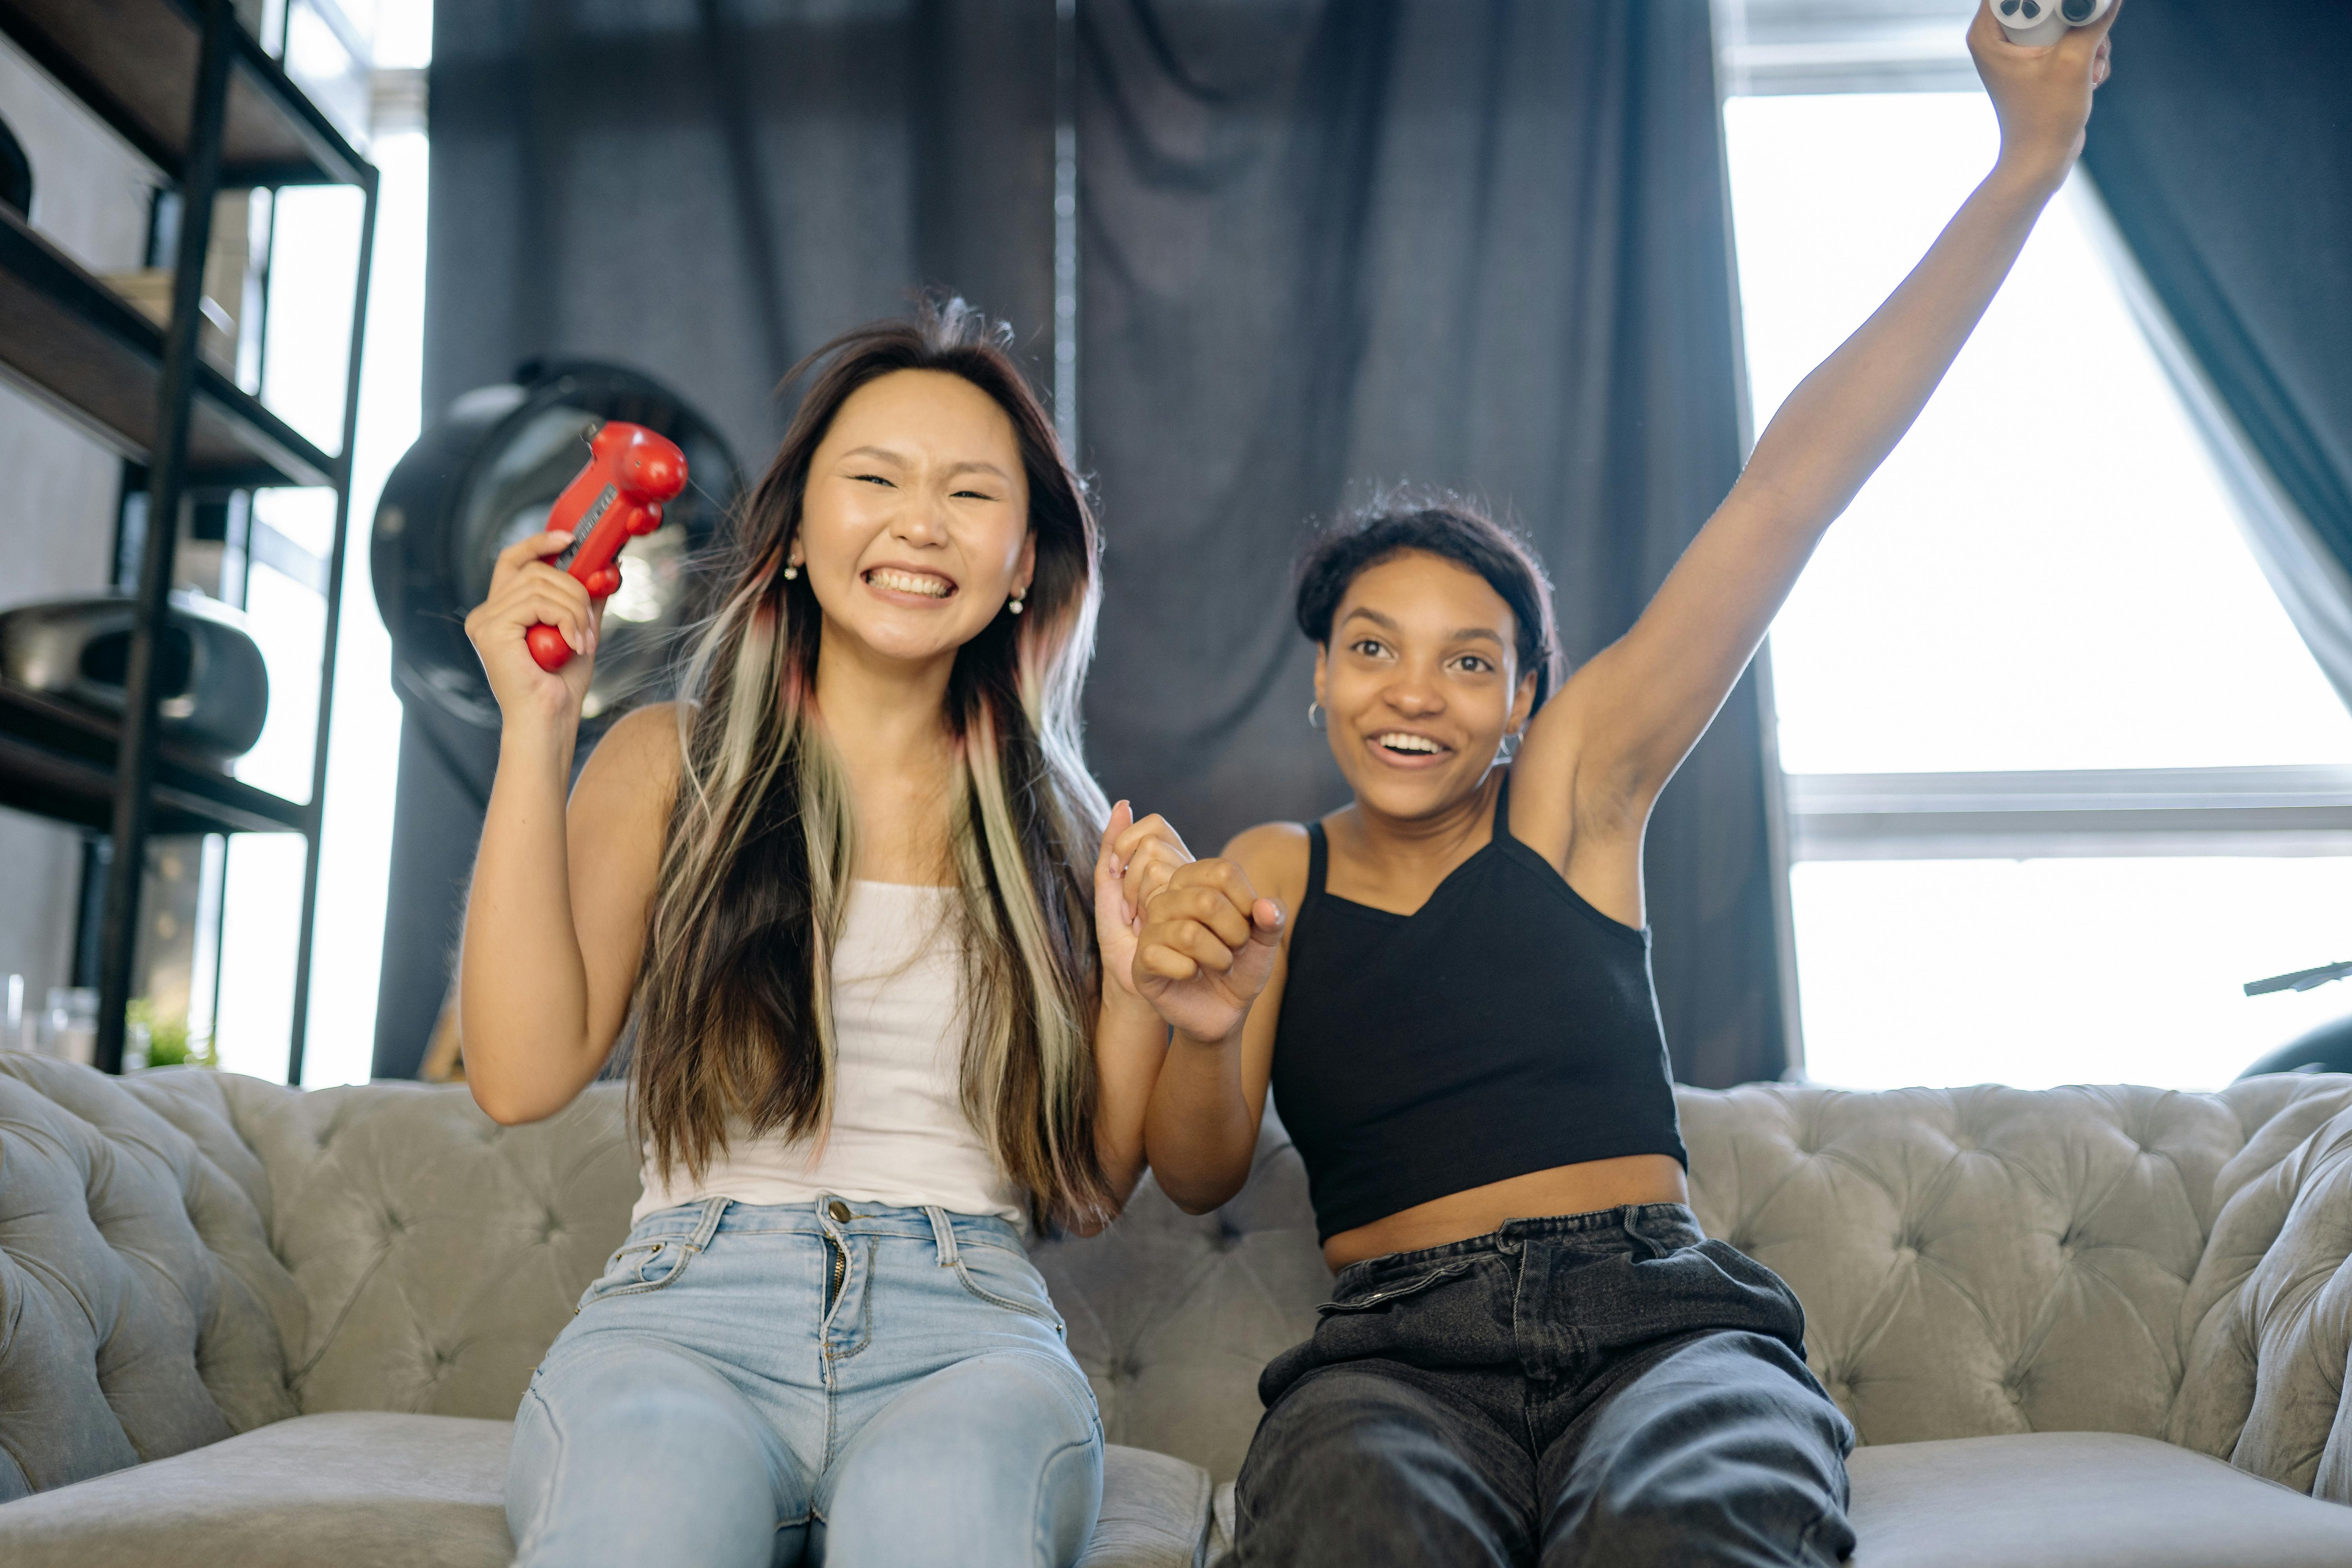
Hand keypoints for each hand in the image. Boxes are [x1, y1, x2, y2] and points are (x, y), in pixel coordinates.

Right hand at [464, 531, 601, 727]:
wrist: (549, 721)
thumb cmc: (560, 686)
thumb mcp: (579, 632)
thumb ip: (584, 602)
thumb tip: (606, 570)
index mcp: (501, 612)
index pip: (513, 561)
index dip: (539, 543)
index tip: (570, 538)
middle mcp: (486, 613)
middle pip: (534, 570)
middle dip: (573, 589)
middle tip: (590, 624)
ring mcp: (484, 621)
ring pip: (540, 584)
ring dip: (574, 609)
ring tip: (583, 640)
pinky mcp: (491, 630)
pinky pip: (537, 602)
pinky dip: (566, 619)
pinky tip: (573, 643)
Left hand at [1093, 801, 1193, 1007]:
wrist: (1139, 987)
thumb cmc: (1123, 941)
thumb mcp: (1108, 895)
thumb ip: (1112, 849)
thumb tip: (1124, 803)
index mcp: (1169, 863)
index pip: (1154, 827)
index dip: (1127, 844)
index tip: (1115, 875)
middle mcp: (1188, 874)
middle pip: (1152, 850)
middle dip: (1129, 883)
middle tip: (1131, 913)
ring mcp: (1200, 894)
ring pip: (1160, 873)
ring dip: (1139, 901)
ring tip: (1140, 926)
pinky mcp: (1205, 922)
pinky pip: (1170, 900)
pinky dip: (1147, 915)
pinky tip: (1146, 934)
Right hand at [1134, 859, 1282, 1043]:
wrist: (1224, 1008)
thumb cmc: (1241, 965)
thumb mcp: (1265, 941)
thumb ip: (1274, 918)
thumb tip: (1265, 906)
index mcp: (1194, 881)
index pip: (1223, 871)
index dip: (1247, 901)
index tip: (1250, 924)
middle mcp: (1167, 898)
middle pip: (1207, 901)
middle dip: (1236, 933)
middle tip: (1237, 948)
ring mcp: (1151, 929)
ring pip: (1189, 934)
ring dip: (1219, 958)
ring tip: (1221, 965)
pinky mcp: (1142, 960)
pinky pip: (1162, 959)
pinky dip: (1191, 973)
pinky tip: (1194, 976)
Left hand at [1969, 0, 2119, 187]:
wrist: (2042, 159)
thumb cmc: (2046, 117)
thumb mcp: (2074, 61)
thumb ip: (2092, 19)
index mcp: (1987, 33)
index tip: (2070, 8)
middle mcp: (1997, 38)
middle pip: (2044, 1)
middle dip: (2074, 13)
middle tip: (2086, 31)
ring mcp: (2018, 51)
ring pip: (2062, 19)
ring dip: (2087, 37)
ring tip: (2090, 66)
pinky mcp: (2037, 62)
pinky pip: (2067, 39)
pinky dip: (2085, 54)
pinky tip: (2090, 78)